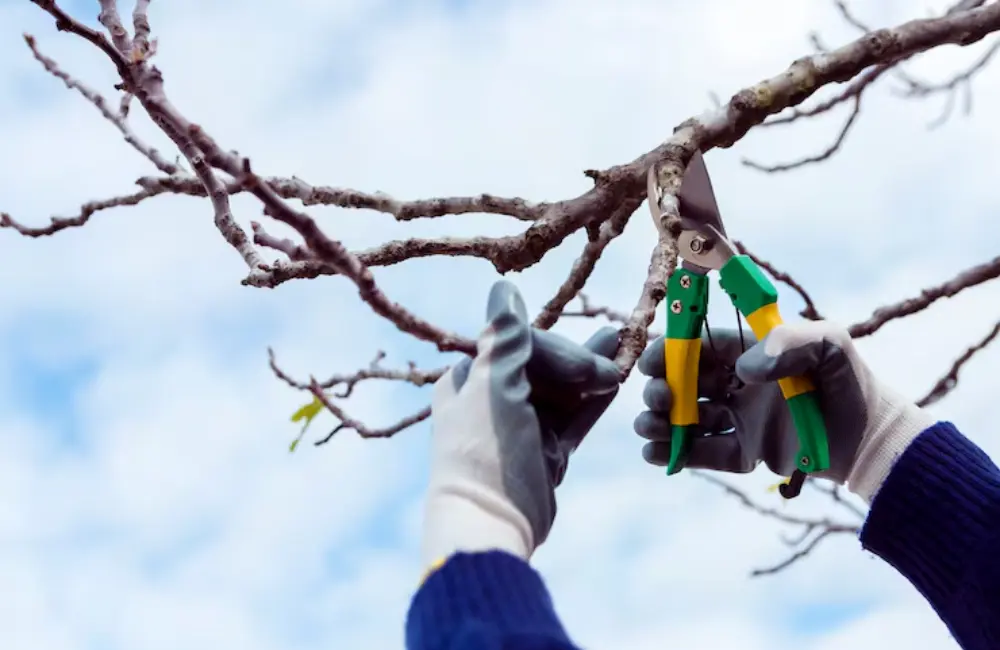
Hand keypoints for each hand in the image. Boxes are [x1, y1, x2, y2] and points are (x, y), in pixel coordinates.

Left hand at [421, 280, 620, 569]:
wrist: (490, 524)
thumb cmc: (484, 450)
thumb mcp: (494, 388)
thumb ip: (504, 339)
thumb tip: (503, 288)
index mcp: (469, 379)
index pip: (518, 344)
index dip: (555, 349)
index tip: (585, 366)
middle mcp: (493, 398)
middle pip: (544, 364)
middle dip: (579, 361)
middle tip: (610, 368)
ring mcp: (522, 426)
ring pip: (563, 389)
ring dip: (592, 372)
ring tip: (625, 349)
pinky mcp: (545, 451)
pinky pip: (573, 418)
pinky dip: (594, 402)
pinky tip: (618, 382)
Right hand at [633, 320, 933, 501]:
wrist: (872, 438)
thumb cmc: (848, 381)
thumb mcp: (827, 344)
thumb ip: (787, 342)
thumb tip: (743, 371)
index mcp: (749, 353)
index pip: (698, 347)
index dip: (670, 353)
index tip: (651, 363)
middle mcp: (737, 385)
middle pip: (684, 384)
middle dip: (661, 390)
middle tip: (658, 399)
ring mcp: (739, 420)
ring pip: (688, 419)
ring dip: (661, 422)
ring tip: (648, 428)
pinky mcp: (745, 454)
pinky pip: (705, 453)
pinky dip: (678, 454)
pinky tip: (656, 454)